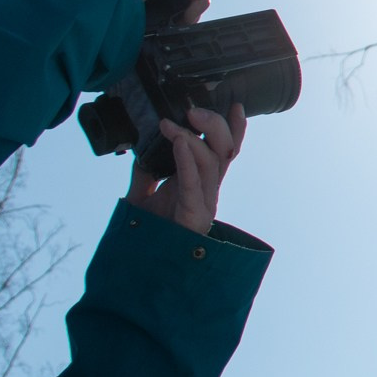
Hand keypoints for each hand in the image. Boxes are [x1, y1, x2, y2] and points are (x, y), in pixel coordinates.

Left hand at [126, 104, 243, 234]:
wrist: (141, 270)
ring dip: (193, 138)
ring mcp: (204, 203)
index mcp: (201, 183)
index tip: (235, 105)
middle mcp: (208, 190)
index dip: (234, 129)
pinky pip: (194, 182)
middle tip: (194, 111)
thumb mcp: (142, 196)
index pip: (224, 151)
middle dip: (215, 126)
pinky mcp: (194, 215)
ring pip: (212, 163)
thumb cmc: (147, 235)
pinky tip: (179, 142)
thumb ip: (145, 174)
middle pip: (224, 152)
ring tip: (173, 125)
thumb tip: (141, 150)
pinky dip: (187, 159)